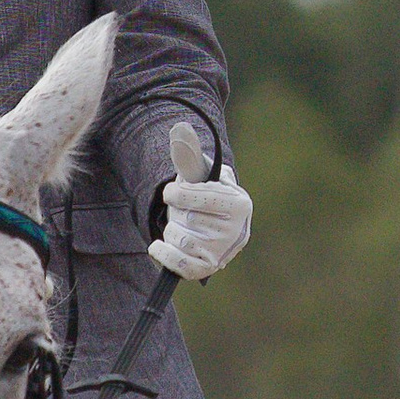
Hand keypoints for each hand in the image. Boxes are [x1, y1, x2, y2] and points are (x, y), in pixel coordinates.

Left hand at [149, 120, 251, 281]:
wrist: (212, 222)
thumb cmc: (205, 192)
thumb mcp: (200, 171)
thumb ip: (189, 153)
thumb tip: (179, 129)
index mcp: (240, 203)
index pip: (197, 197)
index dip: (176, 194)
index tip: (172, 192)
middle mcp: (237, 231)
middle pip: (187, 218)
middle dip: (177, 212)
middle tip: (184, 211)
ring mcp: (223, 253)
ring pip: (180, 239)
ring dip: (171, 230)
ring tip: (180, 226)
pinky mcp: (208, 269)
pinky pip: (180, 266)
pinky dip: (164, 255)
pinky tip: (159, 245)